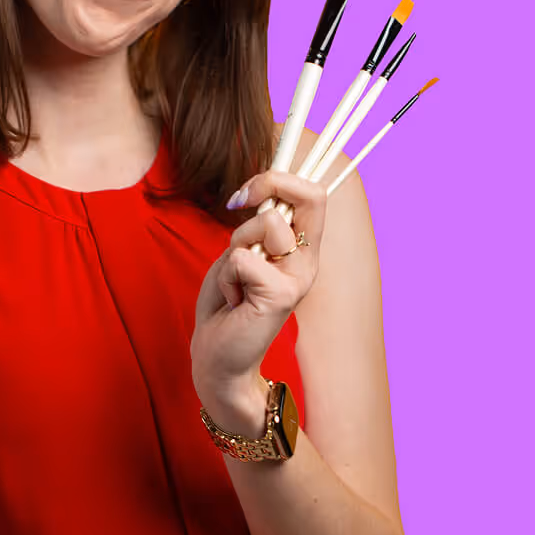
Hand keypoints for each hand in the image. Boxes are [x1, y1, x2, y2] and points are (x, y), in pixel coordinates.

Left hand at [190, 170, 326, 408]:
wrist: (218, 356)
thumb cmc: (227, 302)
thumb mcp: (243, 252)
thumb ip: (257, 226)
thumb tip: (260, 188)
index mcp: (303, 249)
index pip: (315, 194)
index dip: (281, 177)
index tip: (246, 193)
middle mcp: (308, 262)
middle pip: (309, 195)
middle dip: (266, 185)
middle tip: (237, 204)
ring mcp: (298, 279)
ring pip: (266, 225)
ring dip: (236, 245)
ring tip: (236, 280)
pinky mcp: (280, 295)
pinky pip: (242, 259)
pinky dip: (226, 276)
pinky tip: (234, 300)